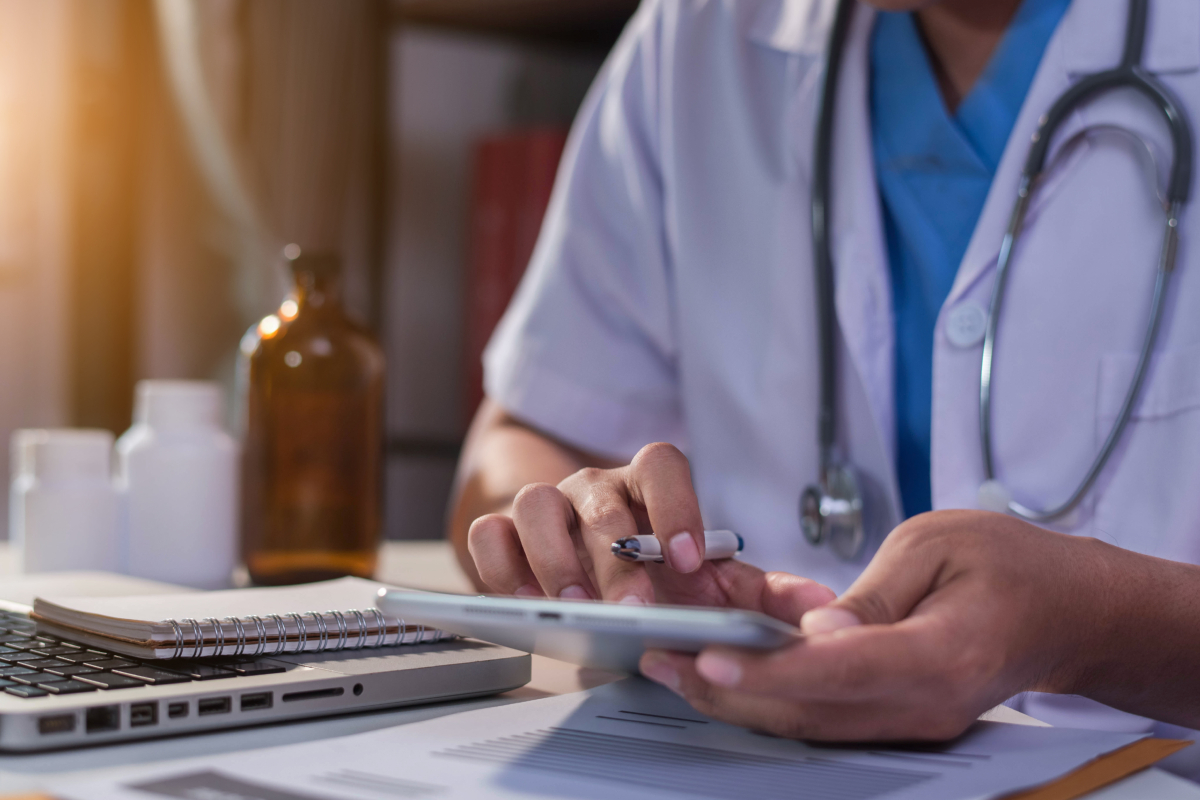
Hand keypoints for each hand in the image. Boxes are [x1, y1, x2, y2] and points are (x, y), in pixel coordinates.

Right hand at [467, 442, 834, 614]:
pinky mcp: (503, 535)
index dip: (677, 506)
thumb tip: (822, 605)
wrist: (591, 563)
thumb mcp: (712, 583)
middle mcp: (594, 487)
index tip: (692, 559)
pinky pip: (488, 535)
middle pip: (599, 499)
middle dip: (616, 556)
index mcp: (648, 485)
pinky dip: (500, 565)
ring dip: (553, 558)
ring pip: (535, 505)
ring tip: (575, 606)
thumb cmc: (656, 571)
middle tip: (635, 606)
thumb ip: (764, 593)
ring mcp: (545, 506)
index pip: (661, 464)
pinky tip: (524, 600)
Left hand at [639, 510, 1114, 740]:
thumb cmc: (1009, 564)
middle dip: (724, 686)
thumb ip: (871, 595)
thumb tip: (812, 632)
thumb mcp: (937, 545)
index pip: (839, 670)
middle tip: (659, 655)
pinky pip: (820, 715)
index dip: (768, 667)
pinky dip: (765, 691)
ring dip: (732, 693)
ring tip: (671, 659)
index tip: (708, 653)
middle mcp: (923, 706)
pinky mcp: (895, 719)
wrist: (1064, 613)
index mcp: (940, 657)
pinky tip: (722, 662)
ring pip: (804, 722)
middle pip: (807, 711)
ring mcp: (910, 723)